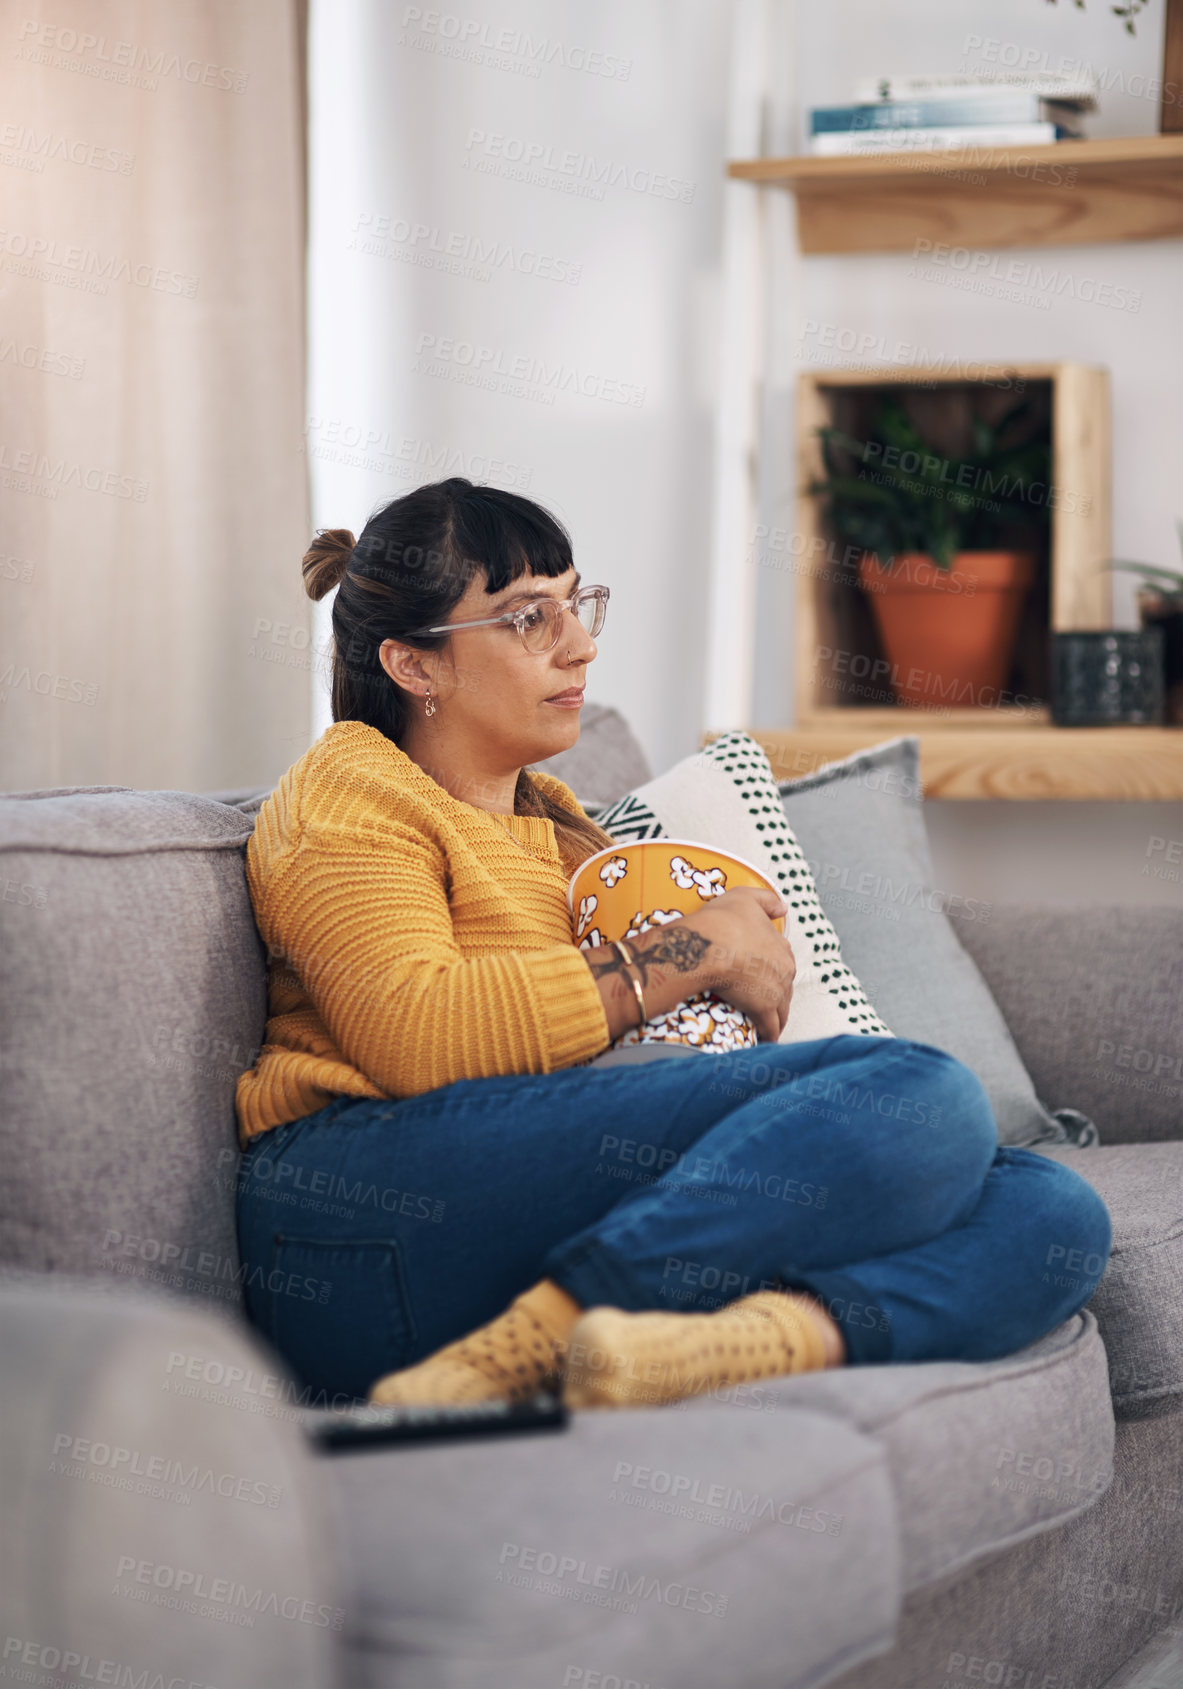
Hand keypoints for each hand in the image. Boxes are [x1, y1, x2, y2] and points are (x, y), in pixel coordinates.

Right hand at [629, 885, 794, 1043]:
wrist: (709, 944)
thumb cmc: (724, 920)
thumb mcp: (745, 897)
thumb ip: (766, 900)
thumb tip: (783, 907)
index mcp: (781, 947)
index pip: (782, 963)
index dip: (773, 971)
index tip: (765, 978)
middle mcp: (784, 970)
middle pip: (784, 989)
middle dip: (776, 998)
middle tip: (765, 1006)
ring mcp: (776, 991)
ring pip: (780, 1011)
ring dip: (775, 1019)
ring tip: (767, 1028)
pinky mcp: (763, 1010)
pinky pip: (769, 1028)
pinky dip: (768, 1035)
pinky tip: (764, 1042)